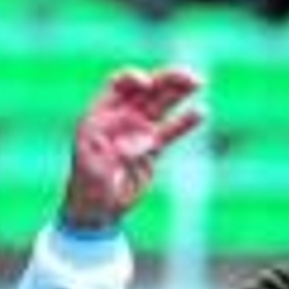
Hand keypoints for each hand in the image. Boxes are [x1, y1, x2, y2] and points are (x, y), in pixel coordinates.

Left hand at [60, 66, 203, 230]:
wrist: (97, 210)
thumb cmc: (87, 187)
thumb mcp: (94, 168)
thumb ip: (117, 150)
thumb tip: (144, 140)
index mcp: (100, 115)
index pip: (118, 85)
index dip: (133, 78)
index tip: (147, 83)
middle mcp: (120, 117)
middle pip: (147, 89)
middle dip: (167, 78)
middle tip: (189, 77)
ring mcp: (137, 130)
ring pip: (162, 104)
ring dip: (179, 91)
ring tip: (199, 82)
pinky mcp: (152, 146)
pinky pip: (170, 129)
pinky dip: (185, 121)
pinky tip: (200, 113)